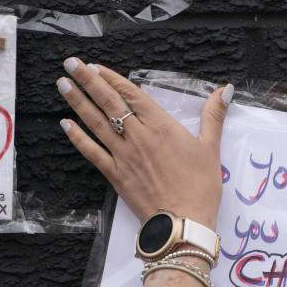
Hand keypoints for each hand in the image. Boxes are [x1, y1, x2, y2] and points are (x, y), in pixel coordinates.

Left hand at [57, 57, 232, 227]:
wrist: (184, 223)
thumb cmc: (200, 188)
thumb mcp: (211, 148)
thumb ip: (214, 116)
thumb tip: (224, 90)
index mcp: (161, 126)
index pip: (131, 94)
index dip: (112, 78)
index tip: (96, 65)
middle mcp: (138, 137)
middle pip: (108, 102)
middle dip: (87, 80)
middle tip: (70, 63)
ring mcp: (124, 156)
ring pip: (96, 123)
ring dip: (78, 102)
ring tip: (62, 84)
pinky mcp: (116, 176)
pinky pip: (92, 152)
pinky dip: (78, 137)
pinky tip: (66, 124)